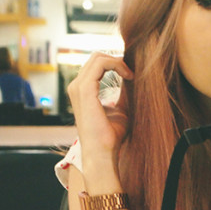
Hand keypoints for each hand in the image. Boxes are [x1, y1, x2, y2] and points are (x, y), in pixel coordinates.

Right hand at [67, 52, 133, 178]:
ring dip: (118, 62)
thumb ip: (123, 93)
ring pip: (98, 57)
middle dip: (118, 60)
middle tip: (133, 73)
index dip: (116, 63)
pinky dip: (117, 65)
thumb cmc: (111, 135)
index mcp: (83, 89)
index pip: (97, 64)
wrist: (103, 152)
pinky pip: (100, 64)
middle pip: (97, 57)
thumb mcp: (121, 108)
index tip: (132, 74)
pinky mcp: (84, 90)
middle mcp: (77, 86)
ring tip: (131, 75)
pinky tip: (129, 76)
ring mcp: (78, 87)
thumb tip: (133, 78)